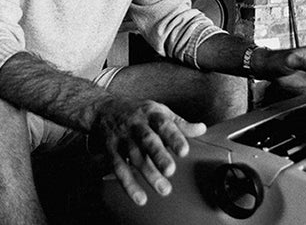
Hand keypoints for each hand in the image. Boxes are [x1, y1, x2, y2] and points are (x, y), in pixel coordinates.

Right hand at [91, 97, 205, 205]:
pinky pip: (119, 168)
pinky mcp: (111, 150)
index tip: (184, 151)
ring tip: (163, 189)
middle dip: (158, 155)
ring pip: (135, 157)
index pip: (164, 124)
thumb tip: (201, 129)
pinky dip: (129, 184)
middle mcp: (136, 125)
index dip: (174, 137)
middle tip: (170, 171)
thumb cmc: (138, 112)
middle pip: (147, 140)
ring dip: (148, 174)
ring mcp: (123, 138)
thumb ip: (179, 123)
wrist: (104, 109)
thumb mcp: (158, 111)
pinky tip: (140, 198)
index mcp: (151, 114)